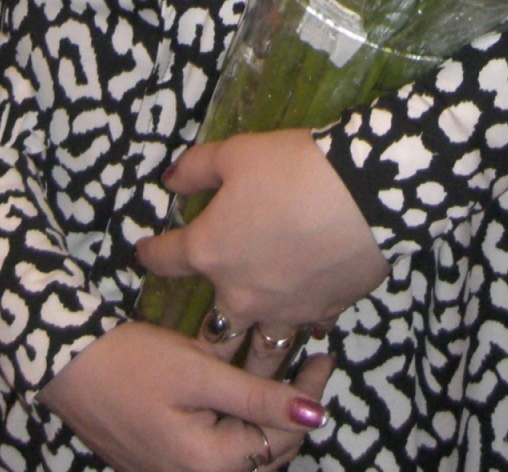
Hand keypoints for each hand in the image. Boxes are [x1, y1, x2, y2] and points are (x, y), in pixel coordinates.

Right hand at [39, 320, 333, 471]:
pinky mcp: (161, 463)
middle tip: (308, 364)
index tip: (324, 355)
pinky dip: (237, 428)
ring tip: (280, 378)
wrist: (65, 365)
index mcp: (208, 465)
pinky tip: (241, 394)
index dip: (307, 397)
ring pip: (242, 458)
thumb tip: (315, 415)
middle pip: (264, 456)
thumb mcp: (198, 371)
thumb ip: (256, 397)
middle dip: (291, 413)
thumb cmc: (132, 363)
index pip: (279, 439)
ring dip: (265, 423)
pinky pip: (216, 454)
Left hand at [136, 129, 388, 359]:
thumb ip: (197, 169)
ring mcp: (282, 311)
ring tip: (252, 354)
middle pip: (211, 332)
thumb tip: (171, 182)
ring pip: (260, 351)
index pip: (165, 260)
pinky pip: (305, 330)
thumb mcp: (235, 153)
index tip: (144, 253)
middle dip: (204, 336)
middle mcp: (239, 295)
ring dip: (252, 351)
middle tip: (204, 333)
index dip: (151, 253)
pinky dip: (302, 326)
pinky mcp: (322, 312)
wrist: (363, 195)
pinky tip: (305, 317)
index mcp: (210, 252)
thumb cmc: (290, 170)